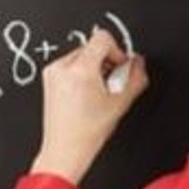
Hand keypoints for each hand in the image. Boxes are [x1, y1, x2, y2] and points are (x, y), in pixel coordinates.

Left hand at [30, 26, 148, 183]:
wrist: (64, 150)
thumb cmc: (87, 133)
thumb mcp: (120, 104)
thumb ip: (136, 78)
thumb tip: (139, 63)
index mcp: (81, 70)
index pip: (103, 38)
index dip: (118, 51)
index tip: (120, 68)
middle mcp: (62, 67)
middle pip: (92, 47)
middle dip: (105, 62)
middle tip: (110, 84)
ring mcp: (53, 72)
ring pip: (81, 55)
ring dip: (93, 67)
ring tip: (97, 91)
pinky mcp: (48, 79)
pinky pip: (69, 65)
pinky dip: (80, 74)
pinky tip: (84, 94)